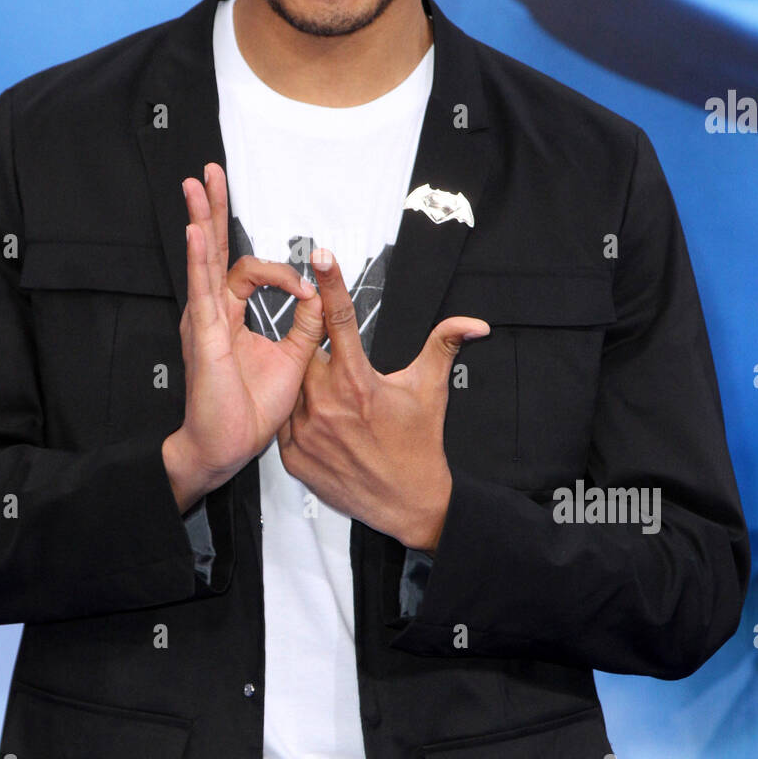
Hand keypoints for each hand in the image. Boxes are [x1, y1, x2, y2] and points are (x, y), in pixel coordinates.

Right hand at [162, 164, 324, 512]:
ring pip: (204, 260)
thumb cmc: (250, 409)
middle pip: (214, 250)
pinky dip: (198, 259)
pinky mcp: (203, 336)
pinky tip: (197, 233)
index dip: (282, 271)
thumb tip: (320, 294)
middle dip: (214, 210)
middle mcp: (212, 312)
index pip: (246, 270)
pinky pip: (201, 291)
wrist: (227, 446)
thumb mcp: (292, 358)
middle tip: (210, 173)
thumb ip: (305, 324)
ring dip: (202, 220)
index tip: (308, 289)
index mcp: (230, 316)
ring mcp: (204, 321)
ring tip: (197, 186)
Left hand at [277, 248, 489, 550]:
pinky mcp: (291, 456)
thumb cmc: (418, 444)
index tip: (320, 256)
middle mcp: (325, 403)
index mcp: (358, 381)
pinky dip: (293, 415)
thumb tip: (475, 323)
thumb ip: (444, 345)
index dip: (330, 283)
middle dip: (313, 347)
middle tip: (329, 357)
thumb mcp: (431, 390)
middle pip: (304, 353)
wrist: (406, 503)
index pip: (339, 319)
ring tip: (327, 396)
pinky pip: (282, 422)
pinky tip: (317, 421)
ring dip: (301, 383)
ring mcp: (304, 431)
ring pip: (287, 387)